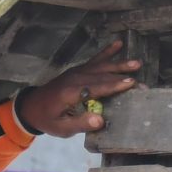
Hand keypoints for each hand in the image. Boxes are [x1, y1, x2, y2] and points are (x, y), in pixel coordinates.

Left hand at [18, 41, 140, 136]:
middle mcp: (74, 79)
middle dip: (122, 77)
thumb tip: (100, 120)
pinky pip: (94, 60)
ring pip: (100, 66)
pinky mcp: (78, 70)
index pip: (95, 88)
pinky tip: (118, 43)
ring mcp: (76, 72)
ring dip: (119, 64)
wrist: (31, 106)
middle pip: (101, 76)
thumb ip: (80, 124)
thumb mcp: (61, 128)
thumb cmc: (48, 119)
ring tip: (136, 62)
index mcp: (70, 93)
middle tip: (141, 82)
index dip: (113, 86)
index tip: (131, 83)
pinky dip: (107, 52)